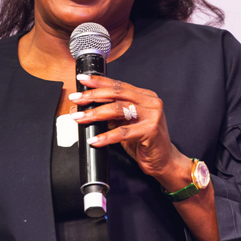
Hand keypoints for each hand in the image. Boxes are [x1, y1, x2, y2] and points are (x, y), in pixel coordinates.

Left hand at [69, 74, 192, 190]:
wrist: (163, 161)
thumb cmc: (144, 142)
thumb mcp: (126, 124)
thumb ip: (112, 114)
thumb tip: (85, 108)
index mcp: (145, 96)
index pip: (118, 85)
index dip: (99, 81)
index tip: (83, 79)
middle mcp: (150, 102)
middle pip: (117, 93)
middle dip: (93, 96)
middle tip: (76, 99)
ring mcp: (152, 115)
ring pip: (118, 109)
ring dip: (95, 113)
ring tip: (80, 118)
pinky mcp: (150, 131)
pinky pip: (123, 132)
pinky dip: (106, 136)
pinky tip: (95, 140)